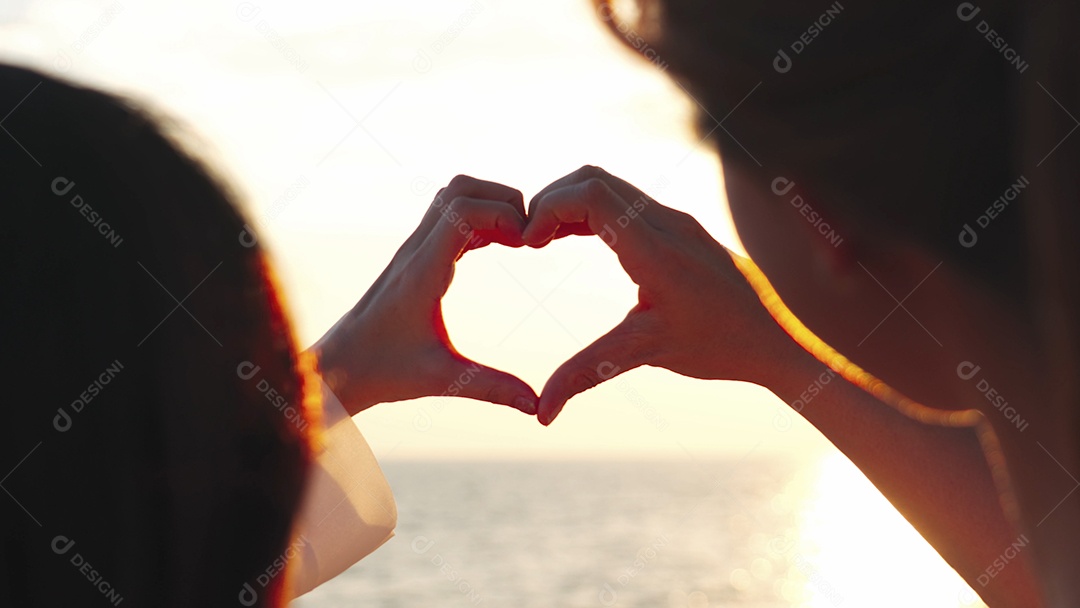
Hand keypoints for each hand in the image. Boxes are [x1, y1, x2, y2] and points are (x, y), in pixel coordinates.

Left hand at [313, 175, 538, 415]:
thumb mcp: (442, 380)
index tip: (529, 244)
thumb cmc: (382, 372)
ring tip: (518, 239)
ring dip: (491, 205)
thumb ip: (492, 389)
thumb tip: (536, 406)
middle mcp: (416, 251)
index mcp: (422, 272)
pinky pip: (450, 218)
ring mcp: (413, 250)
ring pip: (453, 196)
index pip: (462, 210)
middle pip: (460, 189)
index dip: (503, 214)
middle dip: (503, 199)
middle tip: (529, 235)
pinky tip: (501, 245)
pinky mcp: (415, 256)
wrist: (338, 369)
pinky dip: (480, 220)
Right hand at [523, 166, 802, 424]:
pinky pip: (628, 201)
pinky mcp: (681, 227)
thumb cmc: (719, 347)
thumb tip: (541, 413)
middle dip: (552, 200)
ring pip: (611, 185)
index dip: (548, 208)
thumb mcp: (646, 355)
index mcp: (657, 250)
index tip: (527, 242)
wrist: (775, 341)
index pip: (591, 195)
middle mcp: (668, 223)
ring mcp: (677, 221)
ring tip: (542, 239)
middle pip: (594, 179)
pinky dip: (593, 211)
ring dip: (571, 203)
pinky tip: (573, 238)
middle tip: (528, 238)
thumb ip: (587, 375)